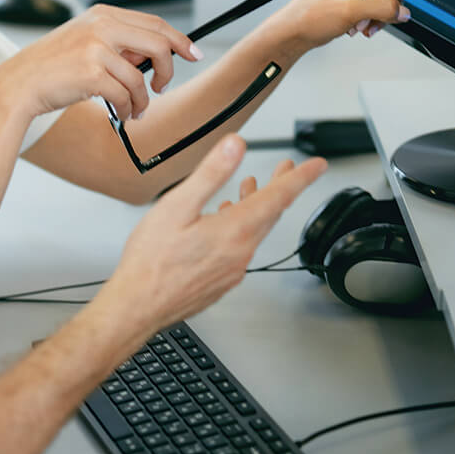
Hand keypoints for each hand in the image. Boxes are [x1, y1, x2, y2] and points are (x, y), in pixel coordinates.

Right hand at [0, 5, 198, 122]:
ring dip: (143, 100)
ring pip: (140, 78)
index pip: (154, 23)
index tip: (193, 53)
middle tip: (163, 87)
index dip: (179, 39)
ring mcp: (95, 49)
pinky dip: (128, 109)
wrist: (19, 83)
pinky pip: (125, 95)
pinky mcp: (91, 73)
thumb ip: (118, 43)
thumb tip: (153, 57)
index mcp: (102, 14)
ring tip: (135, 110)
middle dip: (169, 70)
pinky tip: (122, 113)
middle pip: (158, 44)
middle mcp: (101, 26)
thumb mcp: (85, 42)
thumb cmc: (52, 67)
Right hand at [98, 135, 326, 334]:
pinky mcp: (222, 281)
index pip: (279, 197)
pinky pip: (242, 249)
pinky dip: (242, 228)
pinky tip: (224, 222)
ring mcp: (233, 269)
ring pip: (255, 231)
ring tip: (252, 189)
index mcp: (235, 231)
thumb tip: (235, 147)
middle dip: (281, 187)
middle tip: (290, 170)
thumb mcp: (177, 207)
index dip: (300, 177)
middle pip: (271, 213)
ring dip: (258, 207)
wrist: (137, 306)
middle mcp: (241, 252)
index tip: (317, 166)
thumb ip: (210, 174)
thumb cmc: (151, 262)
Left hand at [274, 0, 440, 49]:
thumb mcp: (347, 11)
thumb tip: (404, 11)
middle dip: (385, 4)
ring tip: (355, 22)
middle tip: (360, 14)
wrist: (297, 32)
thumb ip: (382, 10)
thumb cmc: (310, 14)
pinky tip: (359, 26)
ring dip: (379, 17)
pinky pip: (389, 9)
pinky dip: (377, 21)